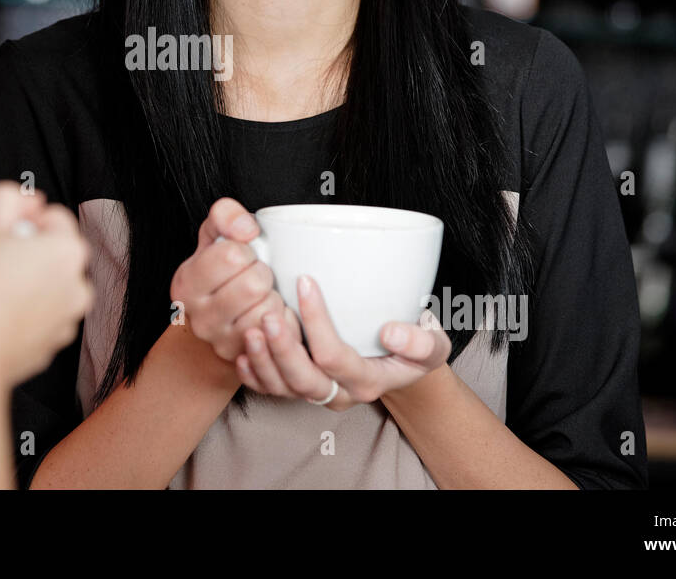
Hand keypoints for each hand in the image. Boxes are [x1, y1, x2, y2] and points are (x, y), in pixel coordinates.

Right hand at [0, 180, 92, 385]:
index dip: (30, 215)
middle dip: (32, 251)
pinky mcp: (45, 349)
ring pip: (50, 290)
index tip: (9, 221)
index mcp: (67, 254)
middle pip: (58, 256)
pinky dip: (23, 312)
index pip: (58, 218)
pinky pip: (39, 320)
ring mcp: (63, 323)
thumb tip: (18, 199)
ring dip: (29, 282)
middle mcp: (76, 290)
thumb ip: (8, 200)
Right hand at [169, 198, 288, 361]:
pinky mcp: (249, 360)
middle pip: (253, 284)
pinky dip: (283, 319)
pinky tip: (270, 315)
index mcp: (186, 283)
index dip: (245, 250)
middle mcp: (199, 318)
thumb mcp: (215, 236)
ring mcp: (221, 343)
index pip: (232, 254)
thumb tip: (247, 229)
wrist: (220, 321)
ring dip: (273, 298)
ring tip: (260, 297)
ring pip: (268, 310)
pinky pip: (280, 333)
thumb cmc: (222, 272)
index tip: (240, 257)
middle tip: (254, 277)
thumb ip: (225, 215)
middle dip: (262, 274)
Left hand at [234, 275, 450, 410]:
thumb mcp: (433, 344)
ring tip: (250, 329)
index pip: (334, 357)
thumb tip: (391, 332)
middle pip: (304, 380)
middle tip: (268, 314)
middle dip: (282, 348)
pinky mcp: (300, 389)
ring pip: (283, 388)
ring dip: (263, 361)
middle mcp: (339, 394)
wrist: (402, 363)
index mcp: (368, 382)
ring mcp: (317, 394)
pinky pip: (271, 390)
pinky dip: (254, 375)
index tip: (305, 281)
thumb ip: (421, 342)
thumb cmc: (415, 346)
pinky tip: (242, 352)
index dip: (317, 321)